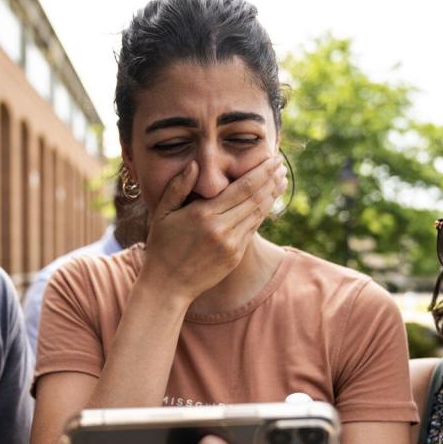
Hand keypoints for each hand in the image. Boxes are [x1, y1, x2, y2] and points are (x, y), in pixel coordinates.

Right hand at [141, 155, 287, 300]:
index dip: (261, 172)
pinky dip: (263, 213)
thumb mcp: (162, 213)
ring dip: (272, 195)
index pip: (242, 187)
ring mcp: (231, 244)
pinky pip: (253, 230)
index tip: (272, 158)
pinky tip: (268, 202)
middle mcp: (221, 229)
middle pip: (255, 198)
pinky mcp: (235, 257)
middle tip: (281, 164)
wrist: (167, 285)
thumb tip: (195, 164)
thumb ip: (178, 187)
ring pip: (258, 214)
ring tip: (281, 179)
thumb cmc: (161, 246)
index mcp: (203, 214)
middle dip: (271, 179)